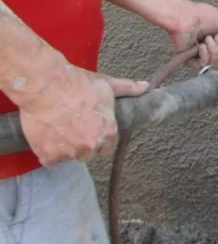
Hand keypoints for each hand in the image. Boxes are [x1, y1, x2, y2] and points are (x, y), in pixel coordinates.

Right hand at [18, 64, 147, 167]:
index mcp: (107, 131)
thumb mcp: (107, 85)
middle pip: (88, 153)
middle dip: (83, 142)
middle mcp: (90, 146)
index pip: (108, 146)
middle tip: (75, 124)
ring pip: (69, 156)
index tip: (93, 129)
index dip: (101, 138)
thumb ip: (128, 89)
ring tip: (61, 126)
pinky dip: (49, 150)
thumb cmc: (77, 84)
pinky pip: (51, 159)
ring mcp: (69, 152)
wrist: (46, 86)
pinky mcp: (49, 155)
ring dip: (66, 147)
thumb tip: (145, 87)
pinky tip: (49, 134)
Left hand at [167, 1, 217, 66]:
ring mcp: (200, 53)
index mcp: (217, 38)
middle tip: (214, 36)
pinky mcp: (190, 59)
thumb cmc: (202, 15)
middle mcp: (210, 46)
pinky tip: (200, 46)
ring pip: (214, 61)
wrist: (186, 17)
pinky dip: (204, 55)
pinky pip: (202, 64)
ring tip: (206, 39)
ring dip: (213, 49)